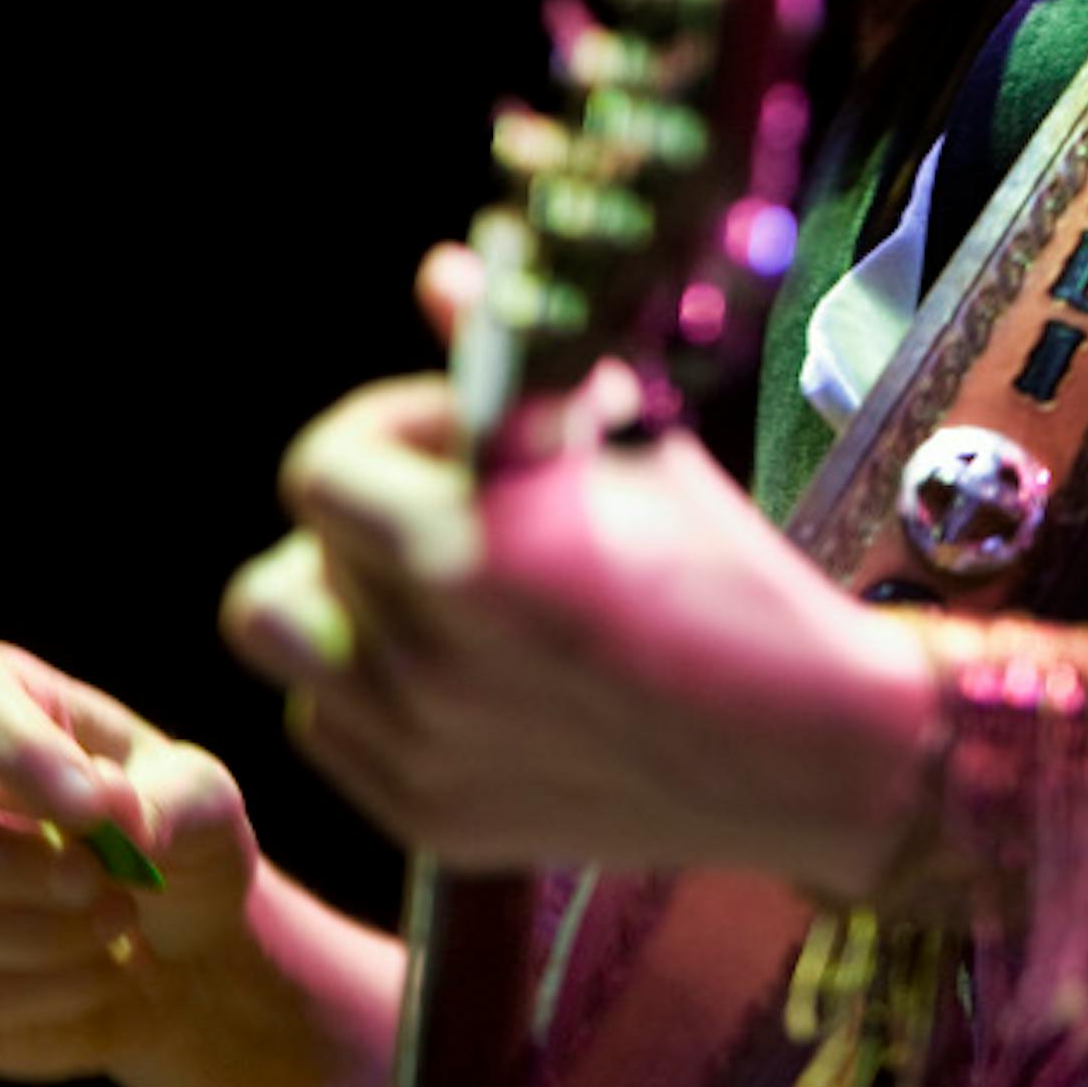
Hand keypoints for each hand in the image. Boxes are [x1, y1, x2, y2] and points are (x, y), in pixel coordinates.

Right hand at [0, 638, 257, 1081]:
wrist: (178, 944)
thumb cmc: (177, 835)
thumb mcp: (204, 801)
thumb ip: (171, 796)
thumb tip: (115, 812)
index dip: (15, 747)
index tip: (96, 809)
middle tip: (86, 879)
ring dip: (33, 934)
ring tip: (122, 920)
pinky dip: (40, 994)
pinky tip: (101, 972)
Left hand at [218, 245, 929, 891]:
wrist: (803, 744)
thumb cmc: (726, 574)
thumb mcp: (627, 446)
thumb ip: (509, 366)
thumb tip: (443, 272)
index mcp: (475, 550)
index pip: (322, 466)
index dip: (385, 430)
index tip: (454, 433)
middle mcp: (428, 658)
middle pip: (303, 543)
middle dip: (373, 505)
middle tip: (457, 501)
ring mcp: (421, 748)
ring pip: (284, 635)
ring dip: (336, 594)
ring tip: (423, 582)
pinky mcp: (427, 814)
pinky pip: (325, 723)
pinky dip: (366, 684)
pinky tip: (455, 663)